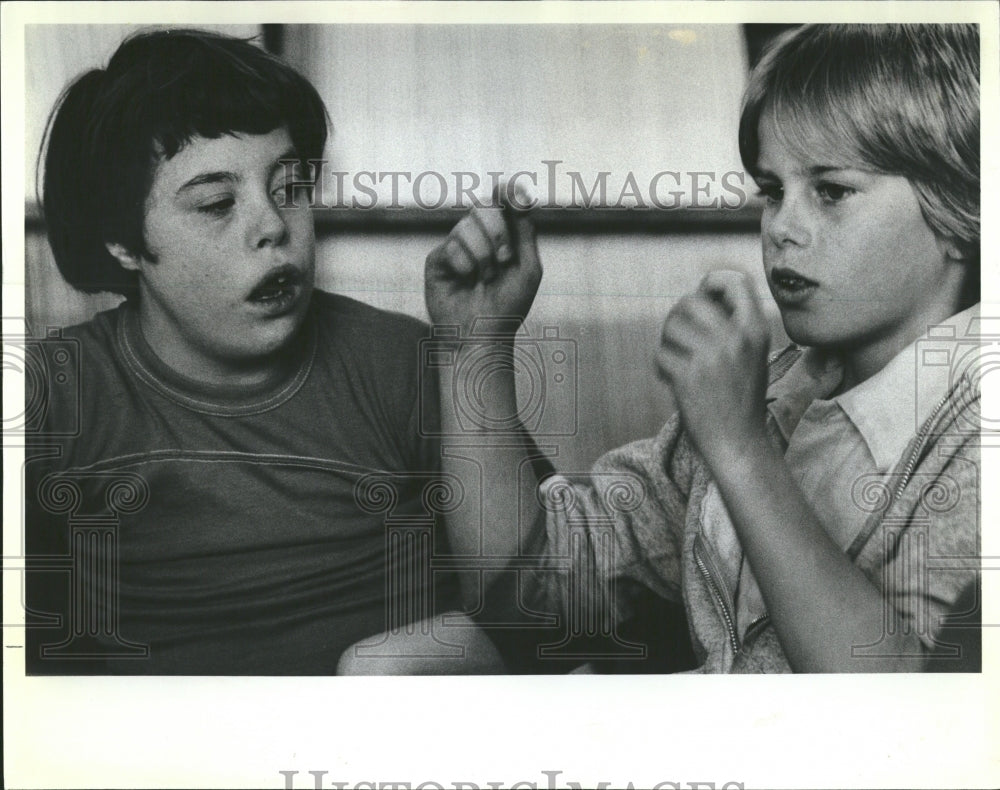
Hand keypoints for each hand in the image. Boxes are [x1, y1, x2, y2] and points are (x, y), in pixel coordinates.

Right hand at [425, 184, 541, 334]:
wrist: (482, 335)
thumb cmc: (508, 306)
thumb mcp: (529, 269)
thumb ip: (526, 233)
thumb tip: (520, 197)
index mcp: (504, 235)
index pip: (503, 202)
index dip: (507, 192)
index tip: (512, 193)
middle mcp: (479, 236)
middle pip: (484, 207)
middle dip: (499, 232)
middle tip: (504, 260)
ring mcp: (457, 246)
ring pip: (466, 226)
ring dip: (483, 256)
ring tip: (485, 278)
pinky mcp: (438, 259)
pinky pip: (451, 246)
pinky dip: (464, 265)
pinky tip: (466, 281)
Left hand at [656, 270, 770, 468]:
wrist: (740, 443)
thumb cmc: (740, 398)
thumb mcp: (751, 355)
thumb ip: (732, 325)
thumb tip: (697, 295)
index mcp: (756, 330)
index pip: (734, 280)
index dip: (711, 282)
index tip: (702, 298)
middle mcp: (736, 338)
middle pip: (690, 300)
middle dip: (677, 316)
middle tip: (678, 336)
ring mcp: (712, 356)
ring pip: (671, 326)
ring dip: (667, 342)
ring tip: (676, 360)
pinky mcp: (688, 375)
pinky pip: (660, 355)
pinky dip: (661, 367)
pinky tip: (672, 380)